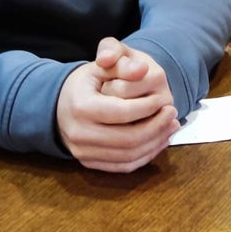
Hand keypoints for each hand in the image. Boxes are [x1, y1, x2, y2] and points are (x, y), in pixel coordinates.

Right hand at [56, 38, 178, 171]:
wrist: (57, 106)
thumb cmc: (84, 84)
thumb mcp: (99, 67)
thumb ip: (122, 64)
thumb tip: (143, 69)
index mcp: (81, 106)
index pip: (122, 112)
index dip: (148, 107)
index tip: (164, 100)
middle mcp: (79, 133)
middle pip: (128, 139)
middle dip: (156, 127)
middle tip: (173, 113)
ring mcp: (83, 152)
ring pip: (128, 156)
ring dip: (155, 143)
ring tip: (171, 127)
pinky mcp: (89, 163)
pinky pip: (122, 166)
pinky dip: (145, 156)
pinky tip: (159, 141)